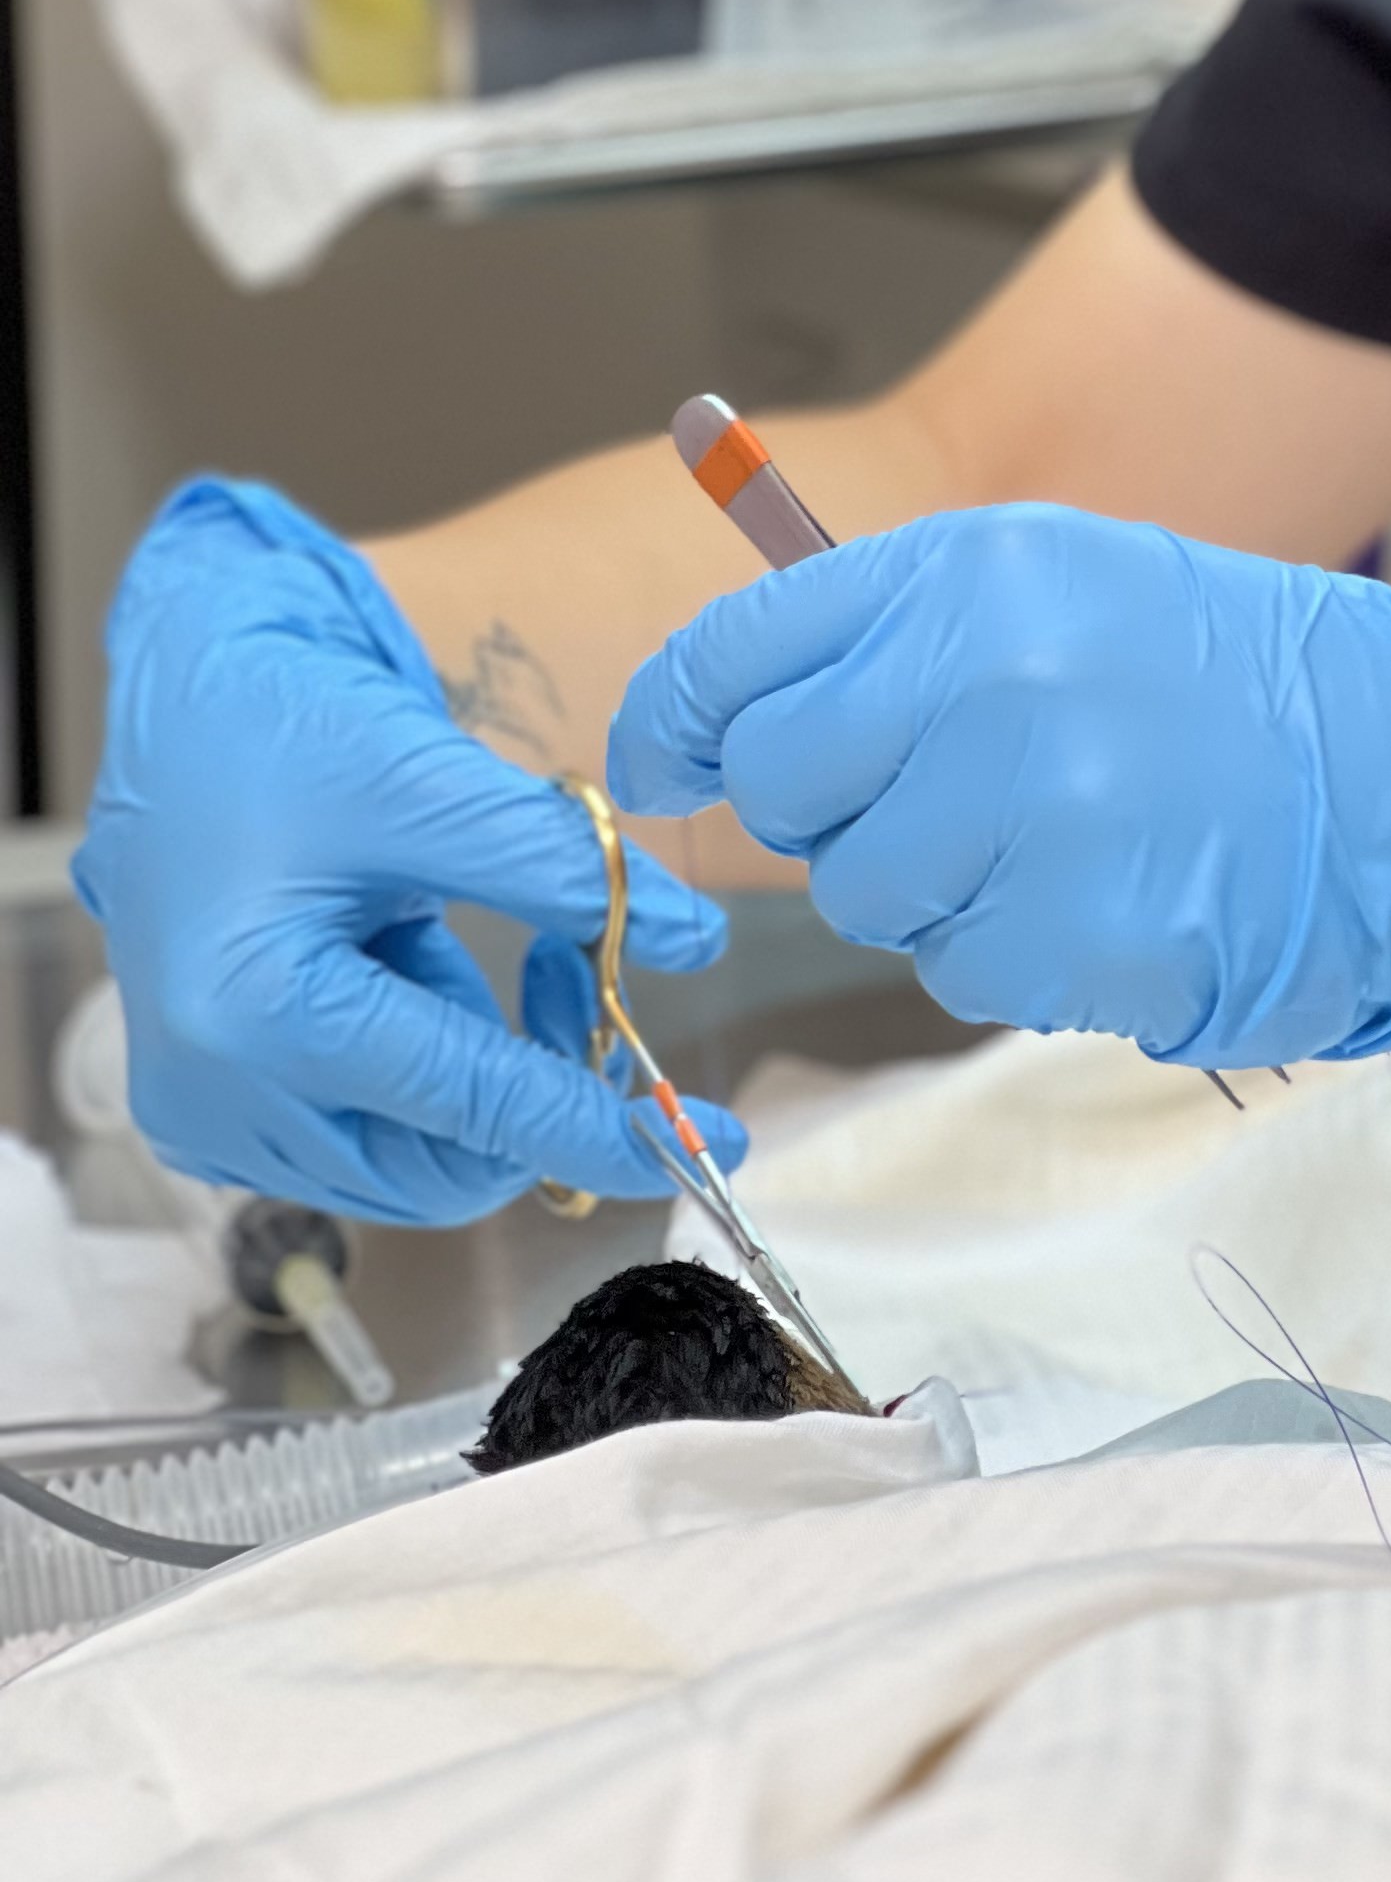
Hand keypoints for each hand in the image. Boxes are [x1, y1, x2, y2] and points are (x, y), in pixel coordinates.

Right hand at [78, 479, 744, 1226]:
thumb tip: (695, 939)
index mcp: (257, 1013)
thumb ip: (565, 869)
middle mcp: (215, 1095)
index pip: (472, 1106)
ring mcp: (207, 1115)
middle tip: (571, 965)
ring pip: (412, 1163)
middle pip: (444, 1166)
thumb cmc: (287, 728)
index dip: (601, 1127)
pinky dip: (423, 1073)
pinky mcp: (216, 1112)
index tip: (715, 1144)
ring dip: (480, 1077)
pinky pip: (364, 1136)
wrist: (183, 714)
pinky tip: (407, 967)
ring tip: (459, 944)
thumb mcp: (431, 781)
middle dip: (539, 1088)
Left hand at [609, 507, 1390, 1149]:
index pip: (741, 655)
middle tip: (932, 805)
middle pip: (785, 792)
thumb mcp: (1077, 589)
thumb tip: (739, 704)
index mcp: (976, 573)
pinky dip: (1024, 953)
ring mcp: (1031, 817)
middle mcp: (986, 680)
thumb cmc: (1256, 688)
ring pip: (871, 896)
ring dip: (941, 891)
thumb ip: (910, 634)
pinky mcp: (1074, 938)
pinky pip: (968, 970)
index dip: (672, 722)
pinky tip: (1120, 896)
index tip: (657, 765)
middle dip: (829, 818)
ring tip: (1070, 840)